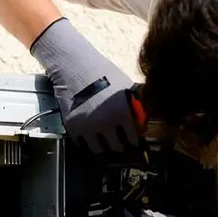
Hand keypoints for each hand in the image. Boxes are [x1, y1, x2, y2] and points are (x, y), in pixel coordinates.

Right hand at [30, 18, 139, 153]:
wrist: (74, 66)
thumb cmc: (103, 73)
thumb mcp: (125, 87)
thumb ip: (135, 106)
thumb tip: (143, 123)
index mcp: (123, 112)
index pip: (133, 138)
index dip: (134, 140)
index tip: (133, 142)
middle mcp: (106, 122)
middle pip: (117, 147)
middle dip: (120, 145)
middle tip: (120, 144)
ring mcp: (88, 126)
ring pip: (99, 150)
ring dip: (104, 147)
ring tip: (105, 142)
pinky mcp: (73, 127)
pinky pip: (83, 144)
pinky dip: (88, 142)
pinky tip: (92, 136)